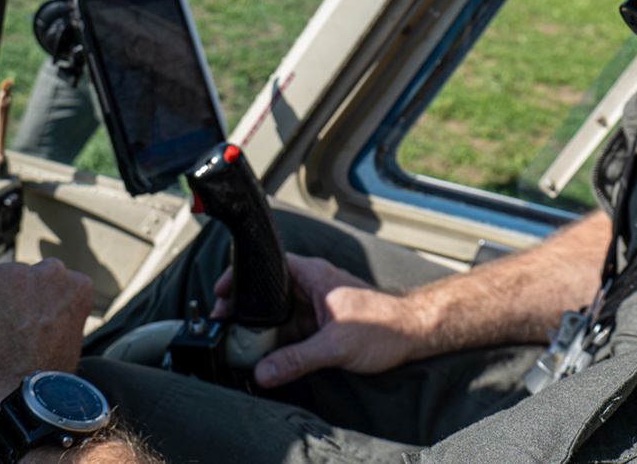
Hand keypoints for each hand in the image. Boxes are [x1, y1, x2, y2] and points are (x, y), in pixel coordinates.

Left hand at [0, 260, 92, 463]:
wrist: (14, 408)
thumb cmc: (37, 391)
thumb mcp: (60, 344)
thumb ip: (49, 320)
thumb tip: (23, 317)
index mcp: (76, 289)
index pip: (42, 288)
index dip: (28, 319)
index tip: (24, 341)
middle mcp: (50, 272)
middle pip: (13, 282)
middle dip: (4, 306)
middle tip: (0, 344)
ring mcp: (14, 275)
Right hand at [214, 253, 427, 387]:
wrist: (416, 333)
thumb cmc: (386, 325)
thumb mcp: (335, 345)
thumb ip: (296, 358)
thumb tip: (264, 371)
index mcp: (312, 275)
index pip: (266, 266)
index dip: (240, 277)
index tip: (220, 293)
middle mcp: (312, 285)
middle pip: (268, 293)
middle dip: (247, 309)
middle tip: (224, 325)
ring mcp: (317, 304)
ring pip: (280, 313)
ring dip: (264, 328)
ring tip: (244, 345)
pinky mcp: (324, 323)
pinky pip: (294, 329)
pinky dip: (281, 340)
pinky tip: (271, 356)